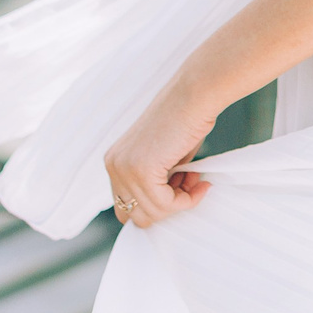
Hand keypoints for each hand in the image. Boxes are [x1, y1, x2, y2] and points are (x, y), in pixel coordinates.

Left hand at [104, 79, 217, 228]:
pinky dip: (187, 200)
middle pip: (136, 216)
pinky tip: (198, 181)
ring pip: (152, 213)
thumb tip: (159, 213)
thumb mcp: (162, 159)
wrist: (195, 95)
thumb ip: (154, 183)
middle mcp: (113, 165)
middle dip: (167, 207)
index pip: (126, 208)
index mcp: (114, 161)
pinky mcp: (141, 169)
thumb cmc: (185, 121)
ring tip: (196, 179)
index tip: (180, 189)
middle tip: (190, 185)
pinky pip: (164, 204)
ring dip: (181, 202)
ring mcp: (124, 168)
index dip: (156, 206)